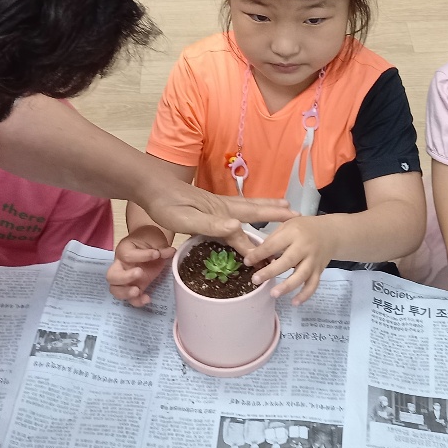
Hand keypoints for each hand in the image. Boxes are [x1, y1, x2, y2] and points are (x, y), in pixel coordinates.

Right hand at [106, 225, 173, 306]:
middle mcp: (120, 266)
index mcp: (124, 250)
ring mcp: (125, 279)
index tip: (156, 253)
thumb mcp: (155, 238)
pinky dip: (136, 301)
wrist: (149, 243)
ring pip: (116, 290)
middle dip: (124, 277)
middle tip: (139, 273)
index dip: (142, 255)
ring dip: (125, 293)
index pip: (127, 255)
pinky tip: (147, 298)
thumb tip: (169, 252)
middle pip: (112, 276)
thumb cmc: (149, 239)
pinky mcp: (134, 287)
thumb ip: (161, 246)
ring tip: (137, 291)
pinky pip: (130, 299)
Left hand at [135, 178, 294, 255]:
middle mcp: (224, 207)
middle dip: (275, 214)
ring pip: (249, 206)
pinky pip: (239, 208)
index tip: (273, 260)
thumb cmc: (167, 204)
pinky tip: (249, 213)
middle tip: (296, 214)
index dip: (256, 250)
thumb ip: (211, 224)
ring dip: (267, 208)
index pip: (243, 236)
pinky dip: (252, 209)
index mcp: (220, 213)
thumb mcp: (186, 218)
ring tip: (283, 206)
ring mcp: (218, 204)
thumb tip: (237, 227)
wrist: (152, 187)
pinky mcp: (211, 204)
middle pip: (255, 211)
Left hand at [244, 216, 336, 304]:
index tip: (247, 261)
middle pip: (287, 261)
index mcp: (294, 233)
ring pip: (301, 275)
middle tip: (255, 280)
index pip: (273, 245)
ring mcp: (313, 260)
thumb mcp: (288, 225)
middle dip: (270, 272)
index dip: (259, 254)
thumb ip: (273, 240)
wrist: (331, 233)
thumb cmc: (304, 229)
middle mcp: (304, 247)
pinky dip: (305, 295)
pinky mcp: (319, 271)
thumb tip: (255, 255)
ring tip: (273, 294)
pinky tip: (294, 302)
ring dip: (287, 286)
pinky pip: (313, 284)